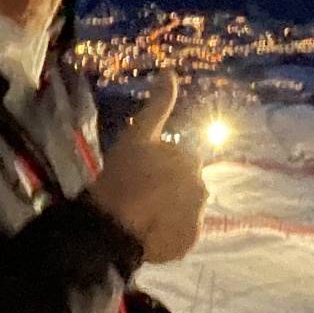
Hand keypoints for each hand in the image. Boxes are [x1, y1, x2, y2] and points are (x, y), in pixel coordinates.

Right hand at [88, 72, 206, 263]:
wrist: (113, 223)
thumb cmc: (121, 175)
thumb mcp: (137, 135)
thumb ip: (158, 105)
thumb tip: (170, 72)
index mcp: (189, 160)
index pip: (178, 163)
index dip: (158, 169)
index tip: (139, 177)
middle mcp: (201, 187)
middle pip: (185, 187)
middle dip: (167, 191)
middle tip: (139, 197)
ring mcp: (197, 216)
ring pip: (185, 211)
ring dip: (170, 212)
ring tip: (142, 217)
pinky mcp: (191, 240)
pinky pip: (183, 235)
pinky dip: (170, 235)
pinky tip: (149, 233)